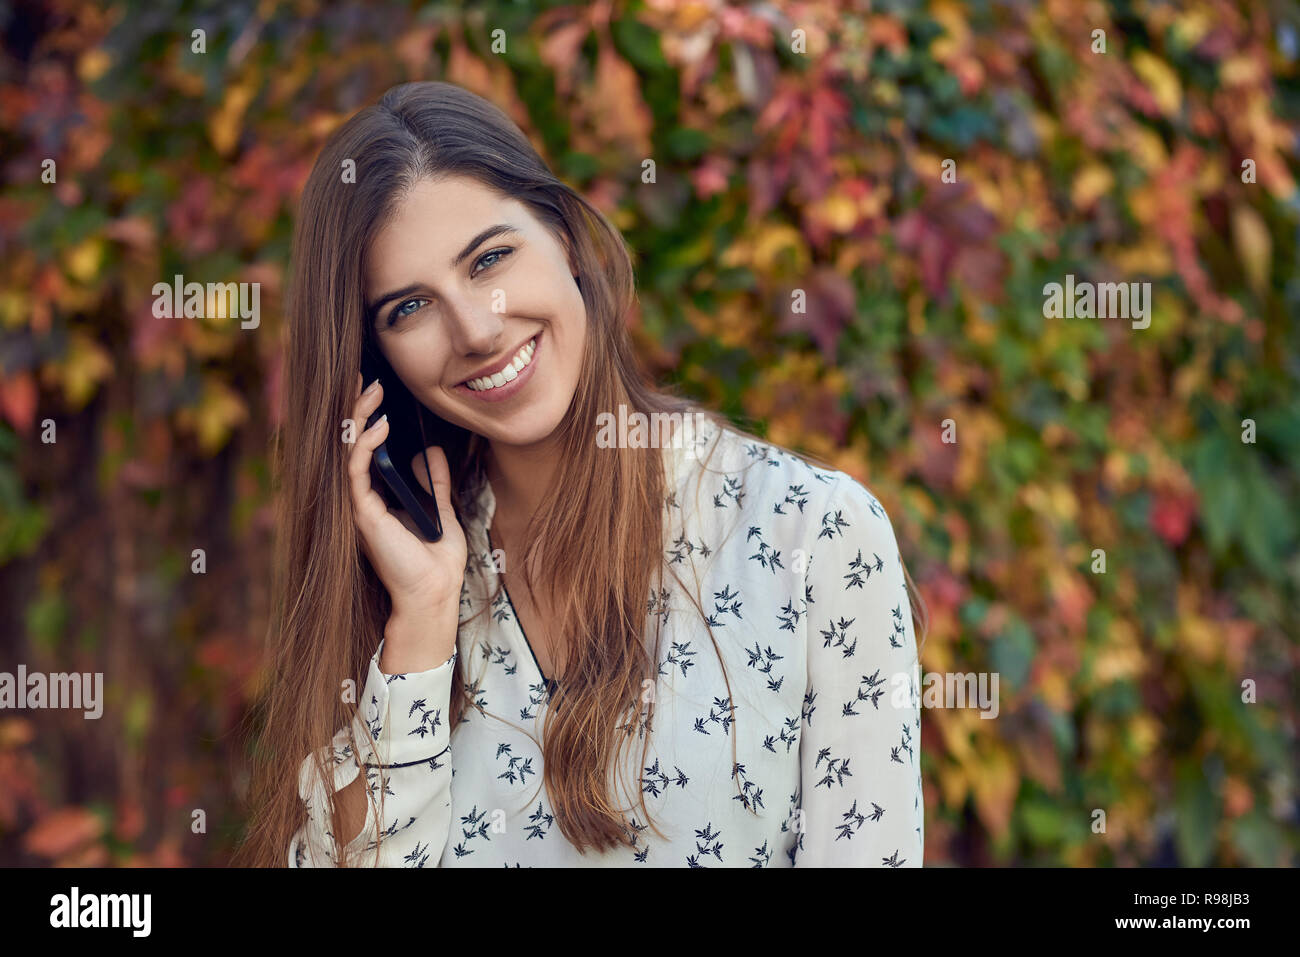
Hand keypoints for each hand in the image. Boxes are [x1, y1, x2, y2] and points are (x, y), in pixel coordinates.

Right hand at [348, 373, 466, 667]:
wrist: (435, 591)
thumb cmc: (436, 561)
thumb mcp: (441, 510)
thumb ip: (435, 483)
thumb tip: (431, 452)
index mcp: (378, 500)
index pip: (365, 451)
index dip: (366, 419)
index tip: (375, 390)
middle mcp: (363, 500)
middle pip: (351, 445)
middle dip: (357, 409)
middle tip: (367, 379)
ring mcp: (360, 506)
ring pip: (348, 451)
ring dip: (358, 418)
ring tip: (371, 390)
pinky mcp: (363, 513)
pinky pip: (356, 470)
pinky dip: (365, 444)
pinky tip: (379, 425)